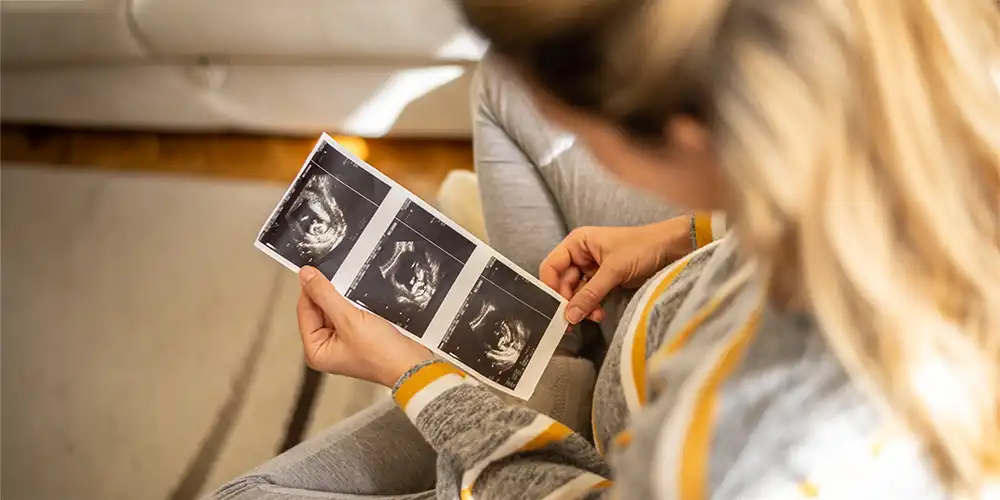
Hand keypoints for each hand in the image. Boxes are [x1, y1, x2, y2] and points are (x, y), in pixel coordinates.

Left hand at [297, 266, 433, 386]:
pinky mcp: (358, 338)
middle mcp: (326, 349)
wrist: (411, 365)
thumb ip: (324, 295)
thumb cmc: (381, 353)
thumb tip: (306, 275)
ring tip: (354, 292)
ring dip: (343, 299)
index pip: (304, 311)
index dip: (310, 289)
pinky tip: (361, 299)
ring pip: (335, 311)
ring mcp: (342, 344)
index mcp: (315, 351)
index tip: (315, 269)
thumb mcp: (348, 319)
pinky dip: (353, 305)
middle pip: (318, 311)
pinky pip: (349, 314)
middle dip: (329, 295)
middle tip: (340, 281)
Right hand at [539, 216, 692, 324]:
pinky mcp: (605, 280)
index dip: (550, 286)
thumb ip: (590, 293)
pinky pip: (590, 297)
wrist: (672, 248)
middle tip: (573, 320)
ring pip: (577, 292)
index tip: (553, 307)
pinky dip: (592, 307)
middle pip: (562, 282)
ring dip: (582, 306)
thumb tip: (568, 315)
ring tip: (593, 317)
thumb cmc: (643, 247)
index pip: (552, 266)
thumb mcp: (614, 270)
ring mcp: (593, 269)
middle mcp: (581, 254)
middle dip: (568, 301)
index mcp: (577, 243)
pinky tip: (599, 314)